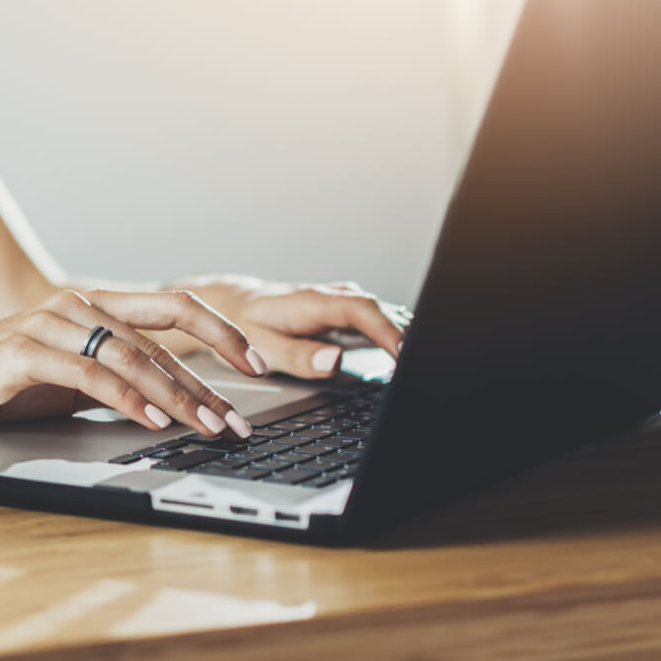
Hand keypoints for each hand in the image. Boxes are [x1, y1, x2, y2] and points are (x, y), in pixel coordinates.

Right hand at [0, 289, 270, 437]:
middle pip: (164, 333)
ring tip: (209, 427)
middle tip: (240, 416)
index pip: (173, 308)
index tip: (260, 365)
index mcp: (93, 307)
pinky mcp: (25, 352)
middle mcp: (78, 305)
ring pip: (133, 355)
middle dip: (211, 377)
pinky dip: (129, 399)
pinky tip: (154, 422)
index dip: (223, 332)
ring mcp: (51, 323)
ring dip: (178, 395)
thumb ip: (113, 379)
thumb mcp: (66, 380)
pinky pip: (91, 374)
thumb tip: (171, 402)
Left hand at [176, 275, 408, 378]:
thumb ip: (297, 356)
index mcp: (312, 301)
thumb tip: (334, 361)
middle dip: (408, 334)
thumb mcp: (261, 346)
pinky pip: (377, 319)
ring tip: (425, 360)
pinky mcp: (344, 313)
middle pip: (380, 309)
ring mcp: (341, 303)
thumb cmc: (244, 325)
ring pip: (383, 312)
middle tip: (427, 363)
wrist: (233, 304)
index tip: (405, 354)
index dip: (387, 330)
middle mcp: (331, 297)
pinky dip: (396, 333)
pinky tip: (409, 352)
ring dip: (406, 332)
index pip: (361, 309)